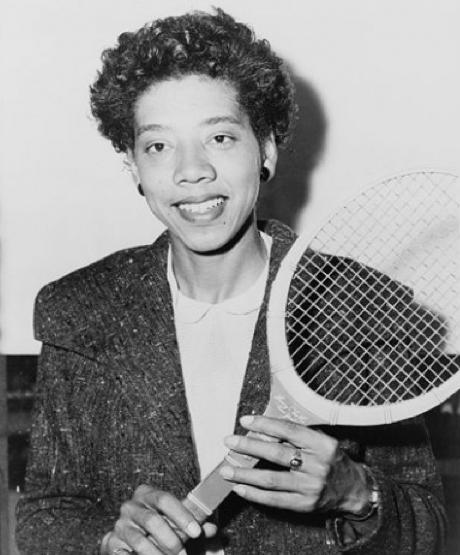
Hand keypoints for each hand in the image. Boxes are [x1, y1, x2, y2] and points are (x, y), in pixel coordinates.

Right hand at [101, 485, 216, 554]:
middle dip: (172, 540)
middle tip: (184, 554)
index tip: (196, 532)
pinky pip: (128, 554)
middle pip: (153, 520)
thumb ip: (194, 525)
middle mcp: (130, 506)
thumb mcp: (177, 524)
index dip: (181, 515)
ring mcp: (119, 525)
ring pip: (141, 541)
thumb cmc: (160, 529)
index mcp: (147, 494)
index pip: (164, 499)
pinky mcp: (110, 543)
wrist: (130, 544)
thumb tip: (212, 528)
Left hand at [219, 415, 370, 515]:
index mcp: (322, 444)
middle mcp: (317, 465)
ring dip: (245, 474)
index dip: (265, 424)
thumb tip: (261, 429)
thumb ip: (297, 435)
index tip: (245, 421)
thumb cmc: (331, 459)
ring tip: (226, 469)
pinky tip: (240, 488)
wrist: (354, 489)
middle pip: (276, 454)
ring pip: (272, 479)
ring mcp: (311, 487)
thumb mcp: (321, 441)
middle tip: (229, 442)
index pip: (289, 430)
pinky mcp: (305, 505)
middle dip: (249, 446)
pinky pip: (274, 500)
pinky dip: (254, 494)